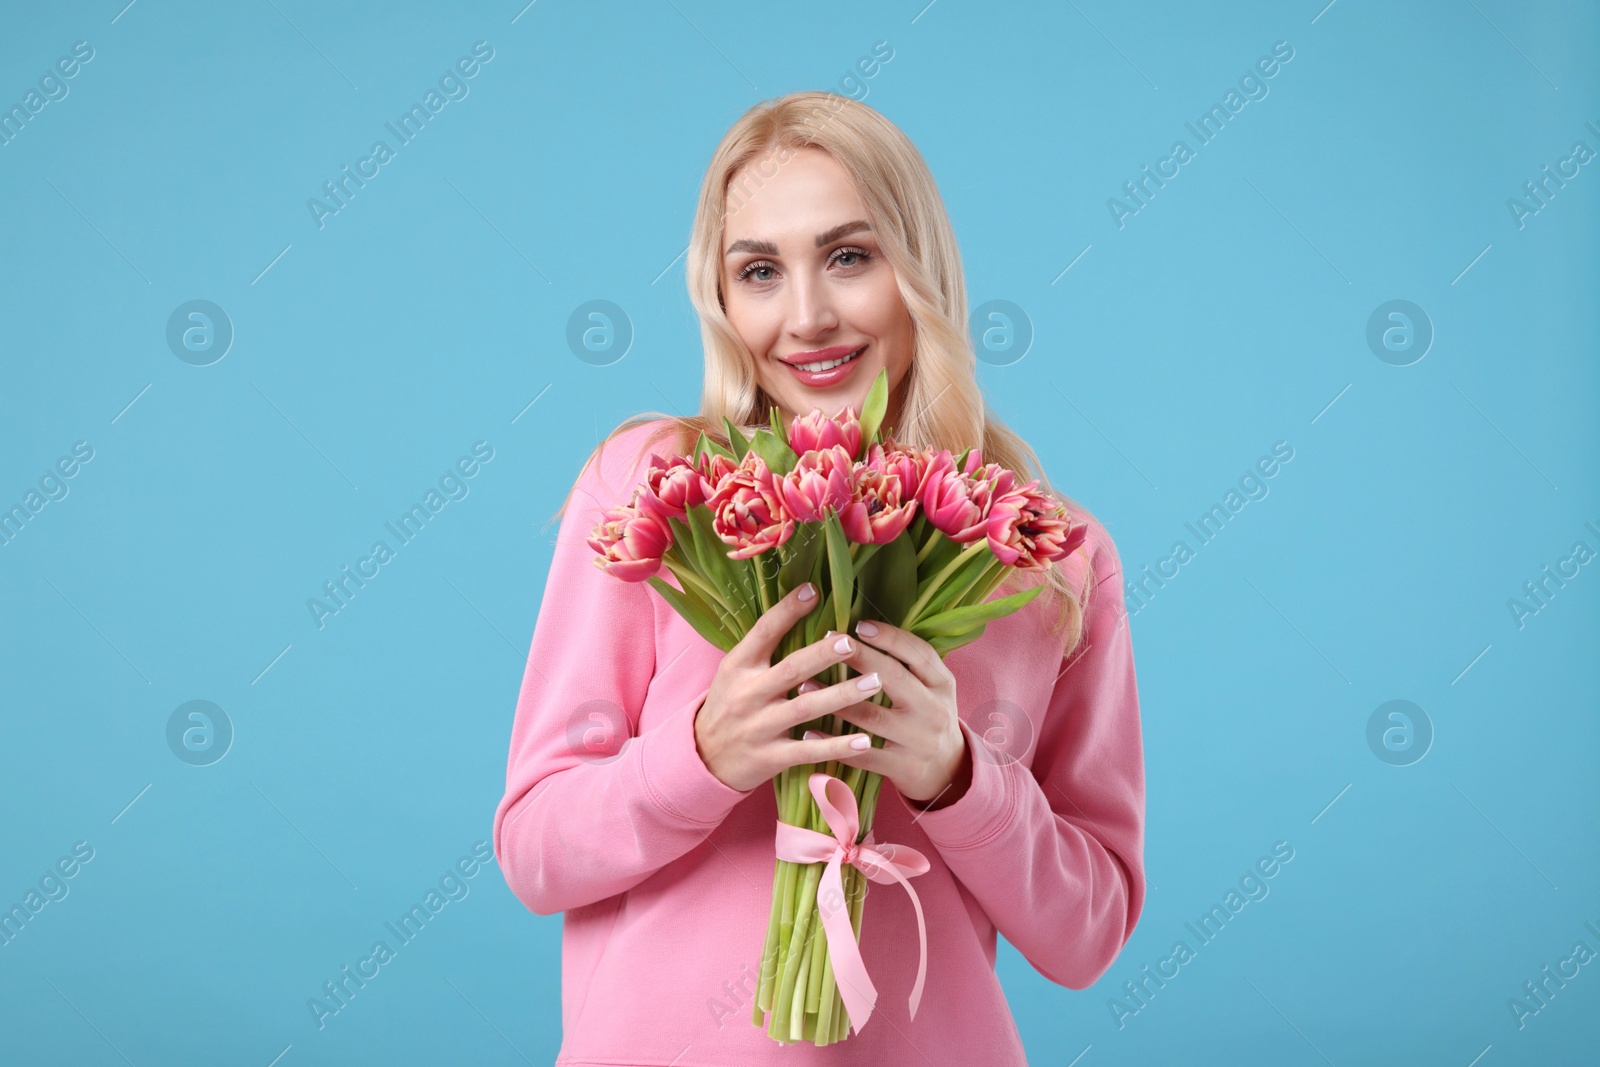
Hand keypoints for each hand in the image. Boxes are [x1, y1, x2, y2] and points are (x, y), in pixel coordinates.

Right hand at [693, 582, 889, 792]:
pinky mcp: (771, 757)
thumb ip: (763, 647)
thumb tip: (802, 606)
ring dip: (842, 695)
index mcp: (738, 666)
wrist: (704, 756)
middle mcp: (748, 694)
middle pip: (791, 669)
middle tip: (852, 642)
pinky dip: (837, 746)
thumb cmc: (730, 703)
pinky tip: (864, 741)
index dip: (787, 610)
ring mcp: (759, 727)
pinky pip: (809, 751)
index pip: (764, 632)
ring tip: (875, 683)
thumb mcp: (735, 670)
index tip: (813, 590)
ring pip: (806, 708)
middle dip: (823, 655)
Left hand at [802, 619, 970, 808]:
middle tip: (826, 642)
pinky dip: (833, 743)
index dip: (890, 637)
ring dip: (834, 699)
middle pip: (894, 678)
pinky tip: (808, 731)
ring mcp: (918, 741)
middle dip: (858, 657)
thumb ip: (909, 663)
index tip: (859, 625)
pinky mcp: (903, 767)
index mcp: (942, 684)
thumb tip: (864, 628)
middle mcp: (933, 710)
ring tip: (804, 684)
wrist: (948, 769)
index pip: (919, 653)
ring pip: (872, 716)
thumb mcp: (933, 687)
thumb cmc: (928, 715)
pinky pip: (862, 754)